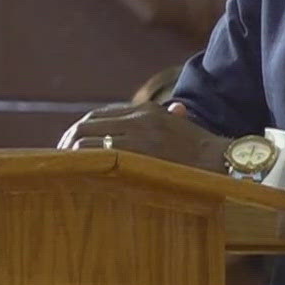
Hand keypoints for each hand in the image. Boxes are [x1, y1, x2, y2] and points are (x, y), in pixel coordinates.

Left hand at [56, 101, 229, 173]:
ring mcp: (139, 139)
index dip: (79, 130)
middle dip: (69, 142)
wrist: (225, 164)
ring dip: (73, 156)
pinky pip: (100, 159)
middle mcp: (140, 120)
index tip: (69, 143)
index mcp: (146, 112)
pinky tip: (78, 176)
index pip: (98, 115)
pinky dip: (84, 166)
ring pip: (90, 143)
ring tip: (65, 171)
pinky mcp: (139, 158)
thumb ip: (170, 117)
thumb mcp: (183, 126)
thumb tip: (177, 109)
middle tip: (59, 159)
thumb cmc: (204, 151)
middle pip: (88, 126)